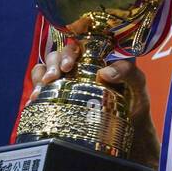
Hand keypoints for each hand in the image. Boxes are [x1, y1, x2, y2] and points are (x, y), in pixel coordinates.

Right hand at [30, 39, 158, 165]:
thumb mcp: (138, 83)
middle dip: (52, 63)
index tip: (68, 65)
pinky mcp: (59, 93)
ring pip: (45, 67)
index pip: (78, 44)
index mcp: (98, 55)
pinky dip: (35, 90)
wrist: (129, 126)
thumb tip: (105, 72)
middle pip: (58, 54)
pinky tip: (34, 100)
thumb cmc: (135, 99)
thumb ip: (127, 72)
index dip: (69, 51)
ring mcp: (67, 79)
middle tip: (54, 77)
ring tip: (41, 90)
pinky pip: (41, 87)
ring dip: (41, 75)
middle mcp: (79, 64)